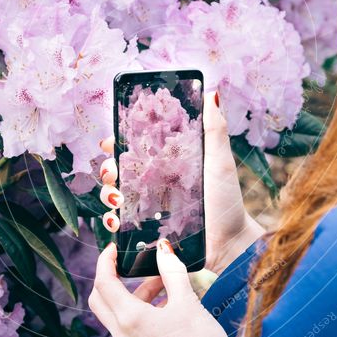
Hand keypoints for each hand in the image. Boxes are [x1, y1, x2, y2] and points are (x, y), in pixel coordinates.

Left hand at [89, 240, 232, 336]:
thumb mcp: (187, 301)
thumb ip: (171, 271)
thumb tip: (162, 248)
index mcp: (130, 319)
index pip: (103, 283)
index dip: (106, 261)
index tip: (114, 247)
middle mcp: (124, 333)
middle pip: (100, 298)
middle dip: (110, 276)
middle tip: (125, 261)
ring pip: (116, 310)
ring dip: (133, 290)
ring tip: (162, 279)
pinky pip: (129, 321)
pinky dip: (140, 305)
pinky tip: (166, 298)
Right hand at [97, 91, 263, 273]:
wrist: (229, 242)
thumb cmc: (226, 200)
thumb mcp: (219, 161)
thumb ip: (214, 128)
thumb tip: (211, 94)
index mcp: (167, 161)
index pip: (135, 146)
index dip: (119, 140)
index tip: (112, 140)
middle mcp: (153, 181)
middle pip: (118, 169)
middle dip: (108, 166)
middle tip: (114, 170)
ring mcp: (147, 206)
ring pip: (114, 194)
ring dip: (107, 192)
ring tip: (117, 196)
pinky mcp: (145, 230)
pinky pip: (120, 223)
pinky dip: (111, 220)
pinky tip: (116, 219)